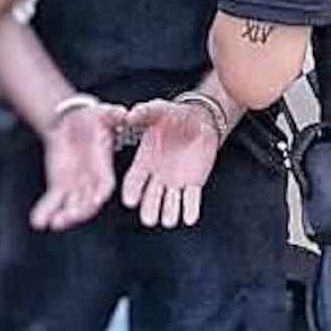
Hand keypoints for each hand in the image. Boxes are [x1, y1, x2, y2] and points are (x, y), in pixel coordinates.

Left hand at [30, 103, 126, 230]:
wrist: (73, 123)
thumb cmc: (93, 118)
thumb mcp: (103, 114)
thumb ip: (113, 115)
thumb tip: (124, 112)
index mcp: (103, 167)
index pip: (105, 185)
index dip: (101, 192)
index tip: (97, 200)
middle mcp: (91, 181)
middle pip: (88, 203)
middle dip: (80, 211)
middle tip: (69, 217)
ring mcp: (75, 186)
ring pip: (71, 206)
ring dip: (64, 216)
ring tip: (54, 223)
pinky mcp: (59, 186)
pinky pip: (53, 202)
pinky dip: (46, 212)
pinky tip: (38, 221)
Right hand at [121, 99, 220, 227]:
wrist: (201, 119)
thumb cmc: (176, 115)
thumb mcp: (160, 110)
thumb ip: (145, 112)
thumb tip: (129, 115)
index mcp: (144, 160)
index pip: (134, 180)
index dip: (132, 190)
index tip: (130, 201)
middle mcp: (157, 175)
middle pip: (150, 197)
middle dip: (150, 209)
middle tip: (149, 219)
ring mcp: (175, 181)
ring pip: (170, 202)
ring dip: (169, 212)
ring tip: (168, 220)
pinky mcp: (194, 183)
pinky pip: (191, 199)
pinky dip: (190, 209)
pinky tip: (188, 218)